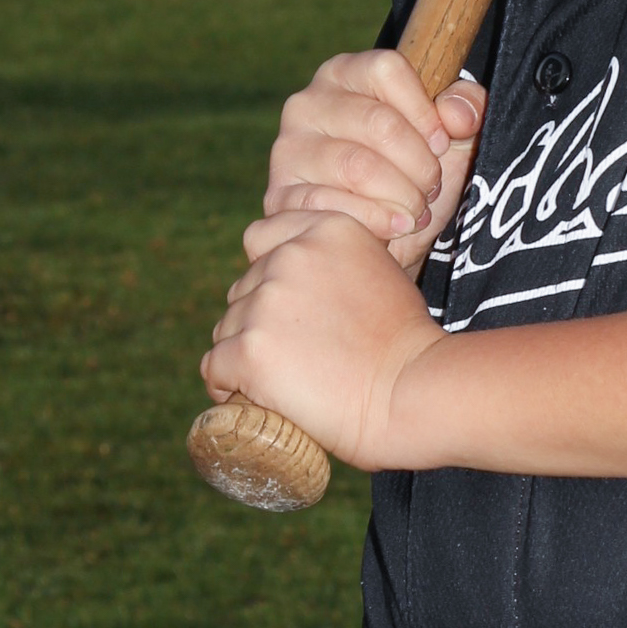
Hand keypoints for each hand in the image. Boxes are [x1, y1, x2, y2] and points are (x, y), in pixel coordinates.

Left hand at [200, 209, 446, 471]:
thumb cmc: (405, 345)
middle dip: (260, 320)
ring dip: (245, 353)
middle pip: (243, 289)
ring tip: (287, 380)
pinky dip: (226, 385)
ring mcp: (266, 303)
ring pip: (227, 328)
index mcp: (326, 229)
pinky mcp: (249, 350)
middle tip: (300, 355)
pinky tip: (252, 398)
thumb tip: (299, 282)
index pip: (260, 237)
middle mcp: (291, 256)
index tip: (289, 308)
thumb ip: (336, 262)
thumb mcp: (379, 272)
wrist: (412, 392)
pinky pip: (214, 367)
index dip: (268, 274)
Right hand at [264, 52, 485, 276]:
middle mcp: (307, 103)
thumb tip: (456, 113)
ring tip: (416, 210)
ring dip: (401, 195)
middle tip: (431, 188)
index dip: (424, 110)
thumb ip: (465, 109)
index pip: (387, 68)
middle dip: (419, 164)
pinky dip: (374, 220)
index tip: (441, 142)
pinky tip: (394, 228)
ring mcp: (289, 149)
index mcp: (345, 73)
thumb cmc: (412, 175)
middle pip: (379, 122)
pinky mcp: (279, 196)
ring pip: (358, 166)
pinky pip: (330, 205)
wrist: (382, 239)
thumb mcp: (451, 138)